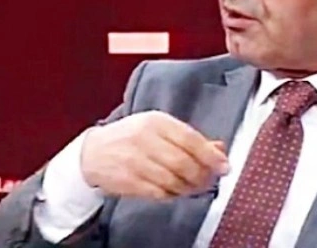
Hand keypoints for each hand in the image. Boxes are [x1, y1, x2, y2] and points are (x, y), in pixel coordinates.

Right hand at [79, 111, 228, 198]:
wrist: (93, 152)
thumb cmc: (132, 139)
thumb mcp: (159, 129)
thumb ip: (190, 139)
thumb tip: (220, 149)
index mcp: (156, 121)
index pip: (190, 138)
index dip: (210, 155)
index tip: (224, 166)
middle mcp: (145, 138)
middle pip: (183, 162)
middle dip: (201, 175)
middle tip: (208, 181)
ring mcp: (134, 160)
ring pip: (172, 179)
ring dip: (188, 187)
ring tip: (193, 187)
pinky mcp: (127, 180)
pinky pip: (158, 192)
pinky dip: (172, 194)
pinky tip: (175, 191)